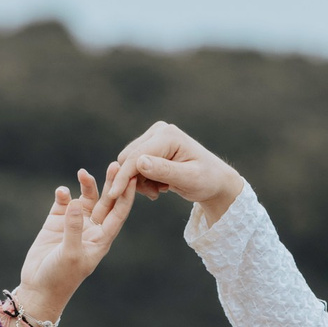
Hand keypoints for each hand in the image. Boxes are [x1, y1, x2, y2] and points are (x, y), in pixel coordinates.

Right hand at [13, 168, 135, 326]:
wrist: (39, 288)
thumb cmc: (60, 277)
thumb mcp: (70, 254)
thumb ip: (73, 228)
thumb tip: (75, 201)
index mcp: (101, 239)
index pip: (118, 213)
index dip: (125, 195)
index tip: (131, 176)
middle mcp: (91, 229)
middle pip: (105, 202)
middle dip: (110, 183)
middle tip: (115, 164)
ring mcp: (73, 225)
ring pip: (84, 199)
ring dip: (86, 186)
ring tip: (83, 173)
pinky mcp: (55, 223)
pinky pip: (62, 203)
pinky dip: (63, 195)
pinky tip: (61, 191)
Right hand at [104, 123, 243, 224]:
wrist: (214, 180)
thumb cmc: (207, 180)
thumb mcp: (189, 179)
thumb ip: (164, 171)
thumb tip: (139, 162)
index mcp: (168, 135)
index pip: (136, 156)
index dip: (123, 177)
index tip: (113, 196)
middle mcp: (158, 130)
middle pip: (128, 157)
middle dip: (134, 180)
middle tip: (155, 194)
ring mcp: (153, 137)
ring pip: (128, 162)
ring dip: (139, 181)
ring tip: (160, 191)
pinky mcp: (151, 146)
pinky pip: (134, 165)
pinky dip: (142, 179)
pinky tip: (159, 186)